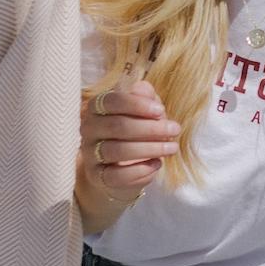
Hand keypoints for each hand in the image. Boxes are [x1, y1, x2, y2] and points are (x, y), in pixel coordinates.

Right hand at [77, 78, 180, 229]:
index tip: (161, 110)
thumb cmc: (134, 132)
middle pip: (118, 126)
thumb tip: (145, 89)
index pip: (112, 101)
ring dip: (150, 149)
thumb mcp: (142, 110)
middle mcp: (89, 129)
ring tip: (171, 148)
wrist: (120, 168)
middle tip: (175, 129)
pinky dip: (141, 171)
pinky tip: (157, 164)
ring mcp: (90, 153)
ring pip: (118, 150)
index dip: (137, 105)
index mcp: (97, 107)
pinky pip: (118, 175)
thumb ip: (144, 97)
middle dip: (151, 128)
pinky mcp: (97, 176)